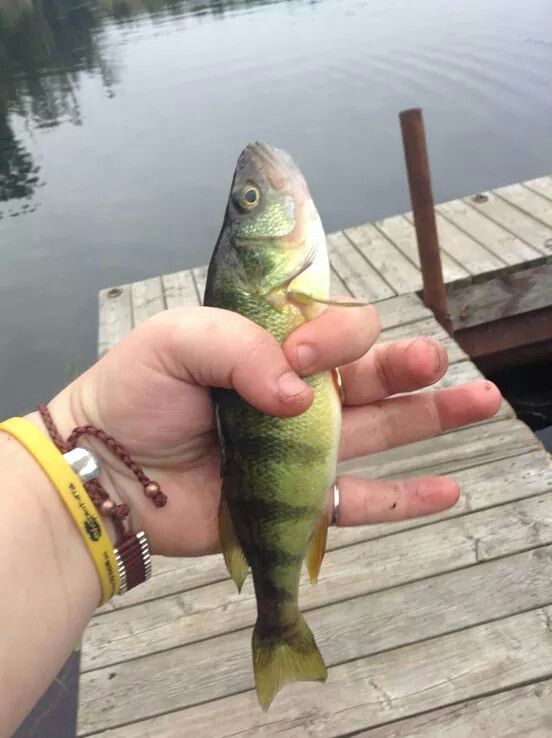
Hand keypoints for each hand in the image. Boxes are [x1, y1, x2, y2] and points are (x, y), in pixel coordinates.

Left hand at [46, 304, 501, 556]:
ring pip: (382, 428)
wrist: (109, 469)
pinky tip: (449, 488)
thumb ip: (241, 346)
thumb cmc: (135, 393)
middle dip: (408, 364)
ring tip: (480, 402)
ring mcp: (304, 446)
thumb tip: (300, 397)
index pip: (332, 327)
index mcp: (273, 342)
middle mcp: (298, 391)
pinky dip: (406, 497)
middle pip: (371, 372)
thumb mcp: (177, 341)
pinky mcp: (299, 498)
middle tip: (431, 361)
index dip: (335, 334)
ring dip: (432, 416)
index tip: (301, 354)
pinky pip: (362, 500)